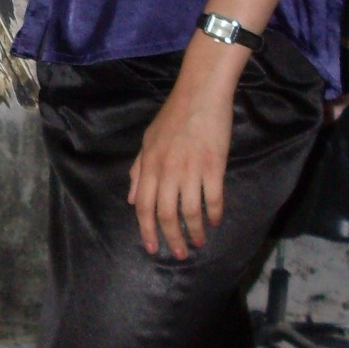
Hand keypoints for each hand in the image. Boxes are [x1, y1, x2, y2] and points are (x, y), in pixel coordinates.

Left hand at [128, 38, 240, 257]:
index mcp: (149, 166)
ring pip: (190, 211)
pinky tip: (215, 221)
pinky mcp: (214, 166)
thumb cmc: (173, 116)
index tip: (152, 248)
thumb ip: (139, 171)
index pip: (144, 206)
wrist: (200, 94)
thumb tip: (133, 199)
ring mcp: (191, 169)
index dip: (146, 230)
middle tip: (178, 253)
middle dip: (171, 238)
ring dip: (194, 231)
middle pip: (166, 214)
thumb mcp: (148, 141)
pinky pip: (213, 198)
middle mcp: (167, 171)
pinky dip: (214, 214)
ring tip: (198, 242)